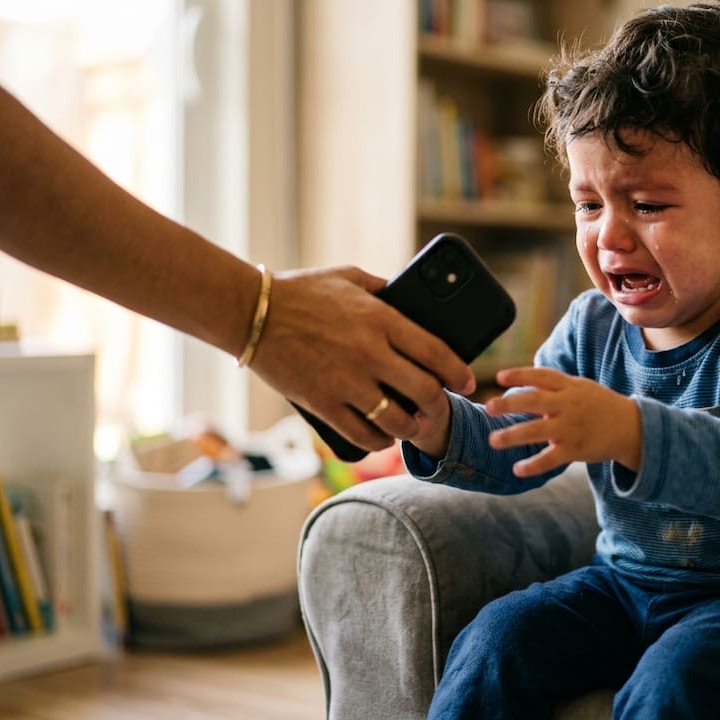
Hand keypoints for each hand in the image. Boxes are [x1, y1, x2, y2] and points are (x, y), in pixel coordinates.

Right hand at [248, 265, 471, 450]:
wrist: (250, 313)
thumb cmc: (300, 290)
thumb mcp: (350, 278)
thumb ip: (384, 289)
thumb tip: (409, 298)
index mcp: (381, 319)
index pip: (436, 352)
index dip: (459, 372)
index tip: (469, 382)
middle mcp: (370, 353)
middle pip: (425, 391)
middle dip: (440, 405)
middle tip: (441, 407)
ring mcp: (346, 382)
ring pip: (397, 420)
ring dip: (411, 428)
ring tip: (412, 426)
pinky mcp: (322, 404)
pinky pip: (361, 435)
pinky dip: (378, 441)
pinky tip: (382, 437)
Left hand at [485, 367, 640, 477]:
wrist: (631, 427)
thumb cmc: (599, 405)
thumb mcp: (580, 387)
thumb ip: (552, 384)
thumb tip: (522, 378)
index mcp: (569, 387)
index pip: (542, 376)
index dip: (520, 374)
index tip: (499, 377)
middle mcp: (568, 405)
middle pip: (535, 402)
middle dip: (510, 404)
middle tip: (488, 408)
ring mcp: (571, 428)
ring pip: (538, 431)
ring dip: (513, 436)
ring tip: (492, 440)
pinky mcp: (575, 450)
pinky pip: (551, 459)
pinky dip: (533, 465)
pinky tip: (517, 470)